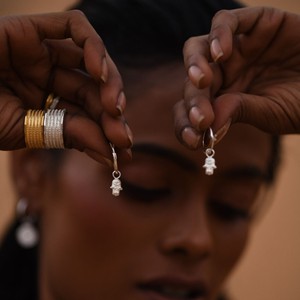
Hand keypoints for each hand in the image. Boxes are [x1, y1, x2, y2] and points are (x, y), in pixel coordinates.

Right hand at [0, 10, 131, 164]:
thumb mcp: (28, 131)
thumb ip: (70, 134)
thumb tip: (110, 151)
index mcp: (45, 103)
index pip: (86, 115)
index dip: (106, 132)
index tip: (121, 151)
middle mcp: (48, 77)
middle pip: (93, 92)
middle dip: (112, 114)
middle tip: (123, 137)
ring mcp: (42, 53)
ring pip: (93, 63)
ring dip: (110, 85)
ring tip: (115, 109)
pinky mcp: (33, 29)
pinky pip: (74, 28)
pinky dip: (94, 47)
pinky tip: (101, 73)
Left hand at [175, 7, 299, 148]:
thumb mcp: (270, 112)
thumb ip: (240, 112)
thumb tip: (207, 125)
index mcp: (223, 98)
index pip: (192, 109)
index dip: (185, 124)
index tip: (191, 141)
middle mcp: (223, 73)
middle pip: (193, 82)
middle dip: (194, 100)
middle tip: (201, 119)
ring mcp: (235, 48)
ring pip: (199, 48)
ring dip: (194, 64)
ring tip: (203, 80)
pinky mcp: (254, 22)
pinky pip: (226, 21)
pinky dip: (220, 33)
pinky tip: (222, 53)